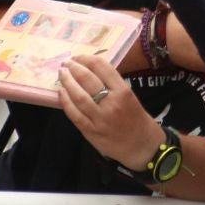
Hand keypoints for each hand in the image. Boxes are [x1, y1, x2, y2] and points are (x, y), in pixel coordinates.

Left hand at [59, 55, 164, 169]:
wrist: (143, 147)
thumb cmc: (137, 119)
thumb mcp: (130, 96)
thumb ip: (112, 84)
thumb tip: (90, 70)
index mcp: (123, 91)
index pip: (102, 67)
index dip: (87, 59)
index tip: (79, 57)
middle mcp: (111, 103)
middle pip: (88, 80)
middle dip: (74, 68)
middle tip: (66, 63)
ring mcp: (100, 119)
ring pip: (78, 96)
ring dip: (67, 82)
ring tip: (62, 74)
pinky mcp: (91, 132)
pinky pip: (74, 115)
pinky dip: (65, 101)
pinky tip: (61, 92)